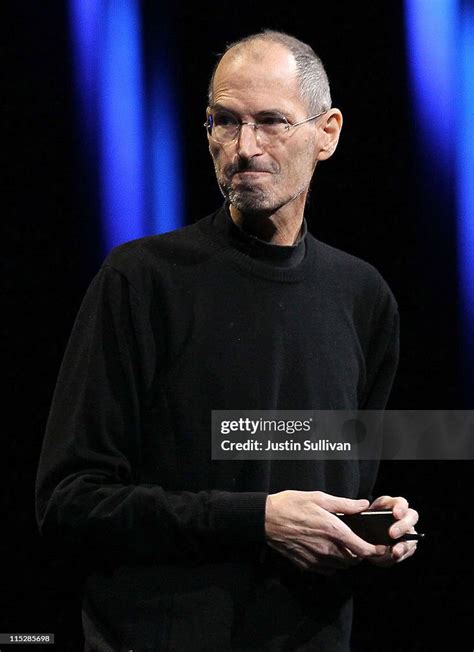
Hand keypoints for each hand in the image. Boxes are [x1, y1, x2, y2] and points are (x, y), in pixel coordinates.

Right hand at [264, 490, 386, 574]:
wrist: (266, 519)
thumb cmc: (291, 504)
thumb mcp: (319, 498)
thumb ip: (344, 504)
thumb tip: (363, 505)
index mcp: (333, 530)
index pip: (362, 549)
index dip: (375, 551)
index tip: (380, 548)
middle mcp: (327, 548)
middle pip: (353, 560)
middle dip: (359, 553)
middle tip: (358, 542)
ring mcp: (316, 559)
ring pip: (341, 566)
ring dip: (346, 559)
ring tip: (342, 545)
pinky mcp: (306, 565)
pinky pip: (326, 570)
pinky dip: (331, 564)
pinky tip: (326, 550)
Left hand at [365, 495, 418, 566]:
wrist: (360, 540)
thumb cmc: (360, 523)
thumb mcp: (358, 515)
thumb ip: (359, 509)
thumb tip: (364, 507)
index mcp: (389, 505)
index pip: (399, 502)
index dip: (400, 507)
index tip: (396, 514)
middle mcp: (401, 516)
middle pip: (411, 516)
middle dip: (403, 525)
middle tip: (392, 534)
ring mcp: (406, 531)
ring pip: (412, 535)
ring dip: (404, 544)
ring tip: (394, 552)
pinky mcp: (406, 545)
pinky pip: (409, 550)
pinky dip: (402, 554)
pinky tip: (393, 556)